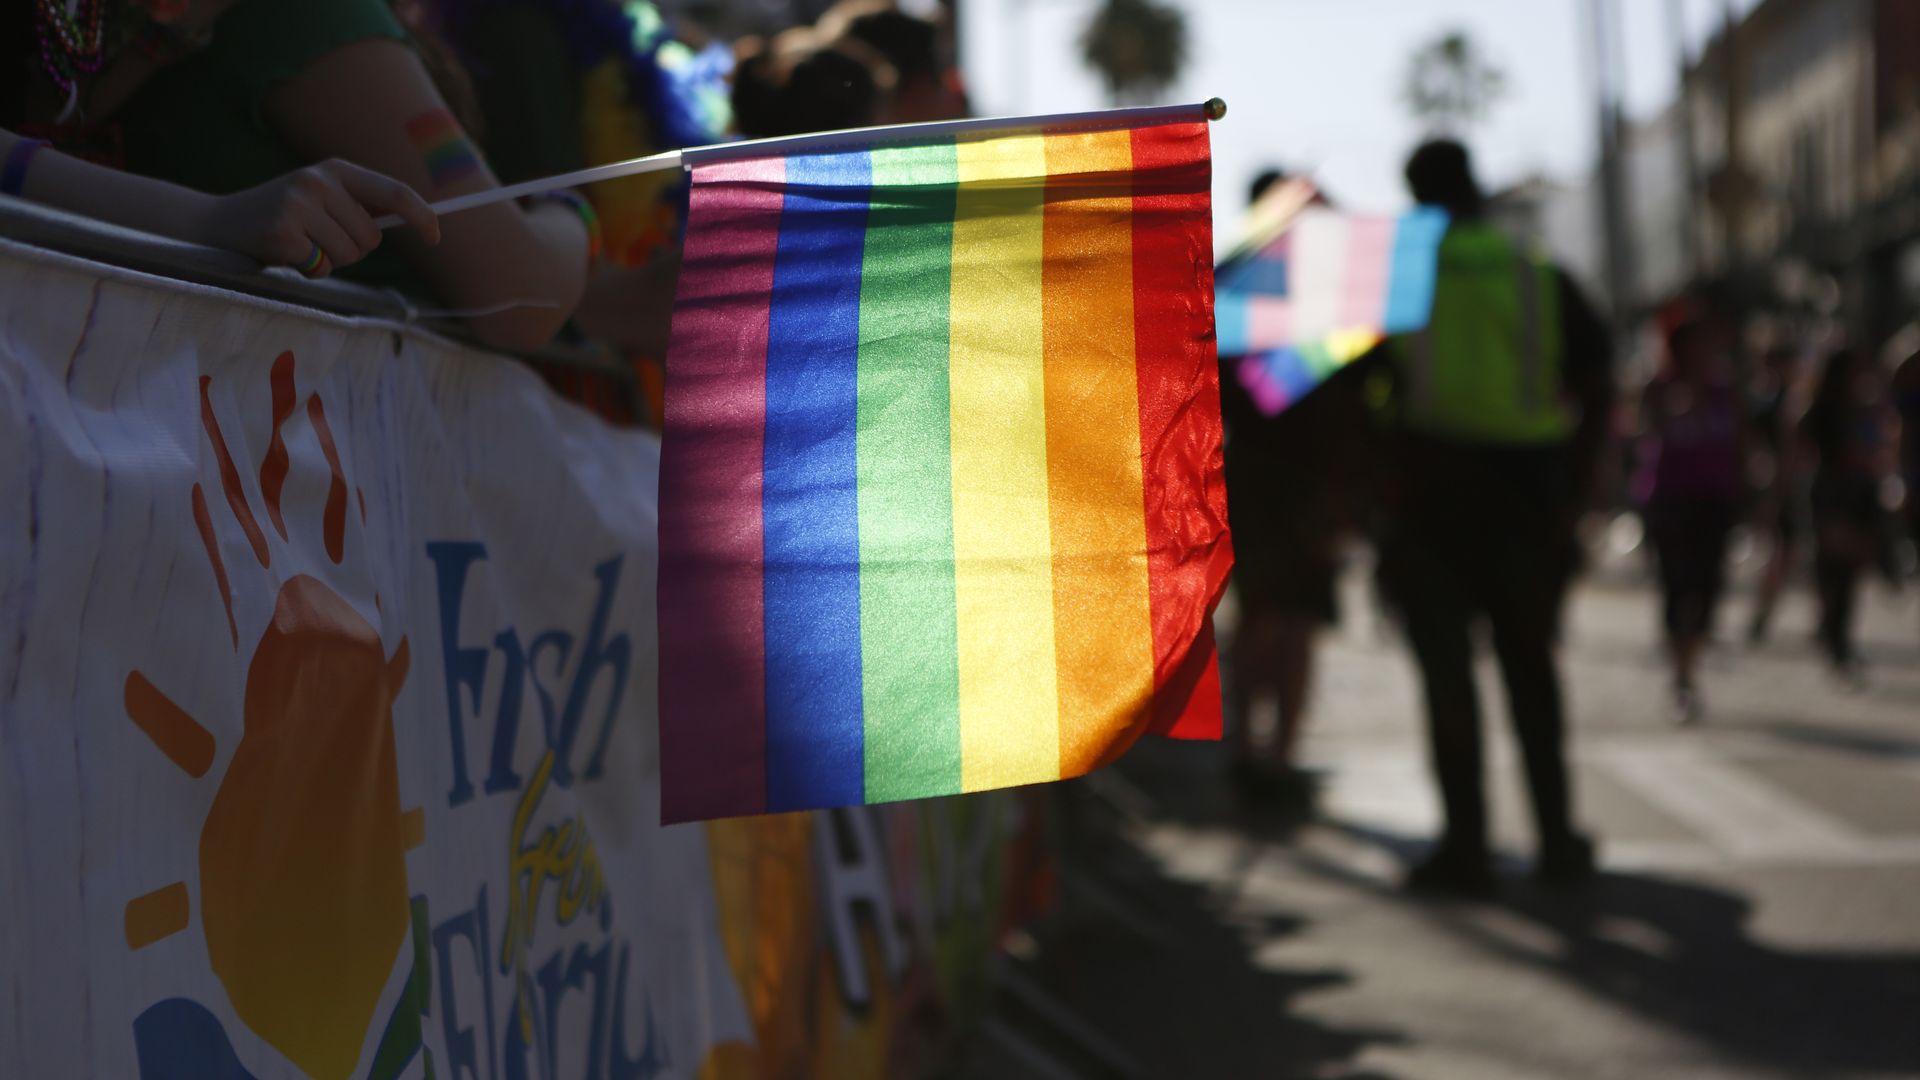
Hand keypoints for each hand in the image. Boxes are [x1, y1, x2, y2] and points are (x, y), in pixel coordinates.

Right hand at [207, 159, 438, 276]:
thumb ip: (362, 206)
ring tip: (302, 244)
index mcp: (336, 170)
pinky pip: (322, 268)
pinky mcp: (282, 232)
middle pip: (371, 237)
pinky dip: (309, 271)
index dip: (422, 216)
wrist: (219, 223)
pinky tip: (286, 254)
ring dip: (330, 261)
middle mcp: (318, 181)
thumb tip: (419, 221)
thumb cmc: (285, 216)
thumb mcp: (323, 199)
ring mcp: (298, 204)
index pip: (394, 192)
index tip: (436, 237)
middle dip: (352, 248)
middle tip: (317, 238)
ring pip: (349, 255)